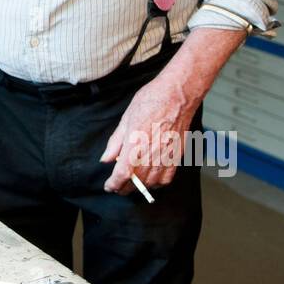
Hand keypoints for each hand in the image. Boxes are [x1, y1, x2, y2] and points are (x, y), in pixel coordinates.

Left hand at [100, 71, 201, 194]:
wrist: (177, 95)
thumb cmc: (151, 101)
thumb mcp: (126, 119)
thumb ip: (115, 142)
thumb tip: (106, 159)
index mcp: (135, 144)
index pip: (122, 174)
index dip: (114, 184)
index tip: (109, 186)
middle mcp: (151, 154)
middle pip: (136, 183)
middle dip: (124, 188)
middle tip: (117, 186)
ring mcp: (166, 156)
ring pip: (151, 183)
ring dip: (139, 187)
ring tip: (132, 182)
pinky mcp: (177, 156)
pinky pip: (167, 178)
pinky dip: (157, 183)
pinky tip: (151, 178)